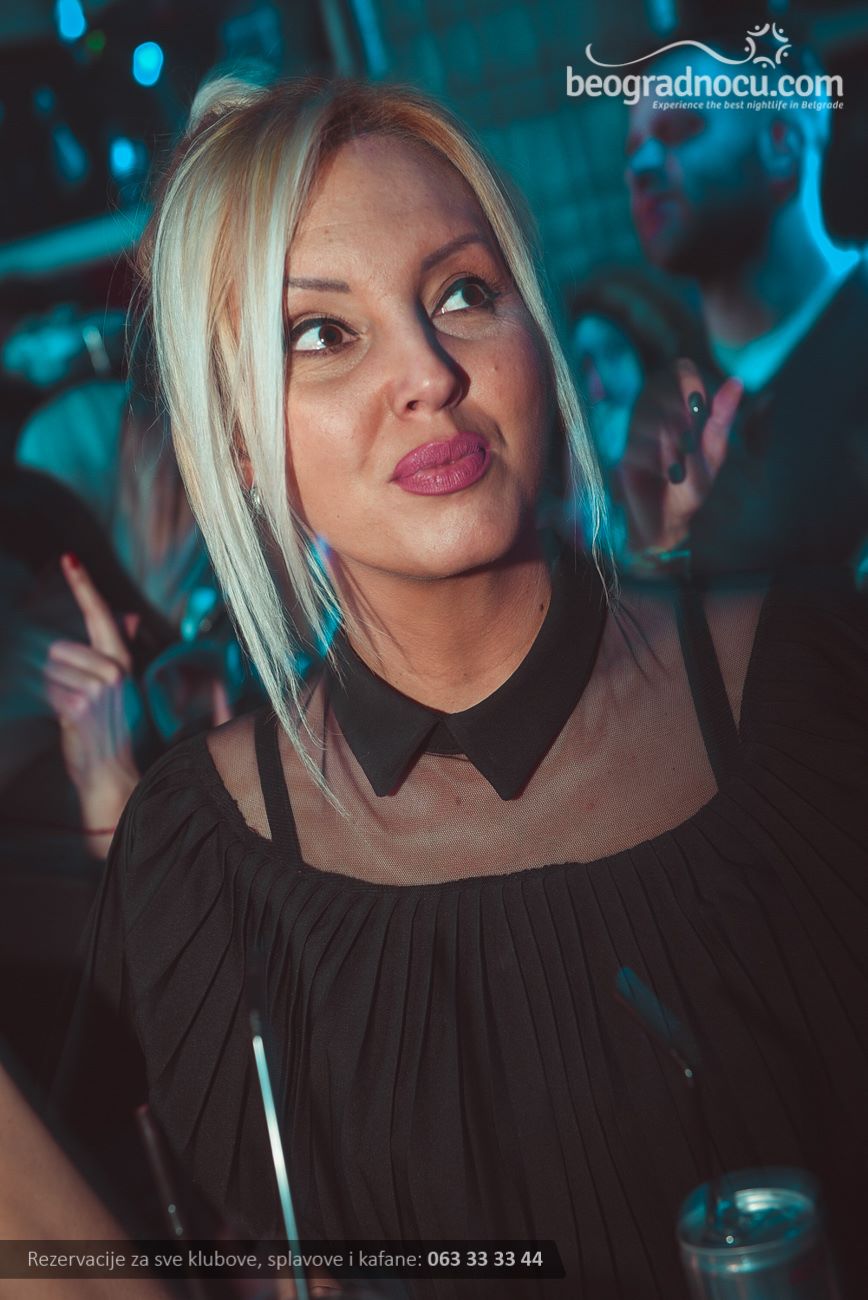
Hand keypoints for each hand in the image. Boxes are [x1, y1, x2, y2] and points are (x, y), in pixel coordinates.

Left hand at [43, 554, 140, 854]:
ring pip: (49, 669)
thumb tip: (128, 617)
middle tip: (73, 704)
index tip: (69, 559)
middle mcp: (115, 671)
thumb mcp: (119, 693)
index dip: (84, 586)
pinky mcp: (83, 703)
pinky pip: (47, 690)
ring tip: (73, 716)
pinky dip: (50, 706)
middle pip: (58, 649)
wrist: (114, 778)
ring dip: (51, 692)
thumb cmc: (113, 738)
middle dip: (54, 674)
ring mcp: (100, 687)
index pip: (102, 616)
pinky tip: (68, 723)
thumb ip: (118, 654)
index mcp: (124, 665)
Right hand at [618, 359, 742, 555]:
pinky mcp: (617, 450)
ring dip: (669, 444)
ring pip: (647, 417)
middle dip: (679, 419)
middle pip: (660, 389)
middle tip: (689, 446)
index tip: (699, 407)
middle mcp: (651, 408)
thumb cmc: (690, 485)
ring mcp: (630, 428)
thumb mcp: (714, 453)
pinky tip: (661, 474)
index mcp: (678, 402)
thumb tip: (736, 381)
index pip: (681, 368)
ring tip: (677, 469)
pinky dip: (654, 460)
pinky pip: (635, 443)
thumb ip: (722, 418)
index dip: (689, 382)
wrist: (665, 522)